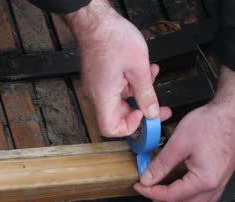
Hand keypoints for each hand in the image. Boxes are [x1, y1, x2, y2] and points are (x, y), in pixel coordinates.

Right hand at [65, 0, 170, 136]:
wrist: (95, 21)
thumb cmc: (112, 39)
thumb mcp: (138, 68)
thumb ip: (146, 94)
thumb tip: (152, 112)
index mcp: (103, 95)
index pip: (110, 128)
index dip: (129, 127)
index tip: (144, 116)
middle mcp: (96, 94)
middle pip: (117, 115)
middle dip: (141, 110)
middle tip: (159, 107)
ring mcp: (96, 85)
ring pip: (119, 100)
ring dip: (138, 92)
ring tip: (151, 77)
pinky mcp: (98, 77)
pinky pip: (115, 88)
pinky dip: (130, 83)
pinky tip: (141, 70)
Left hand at [134, 66, 234, 201]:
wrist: (232, 114)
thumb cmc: (212, 123)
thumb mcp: (179, 142)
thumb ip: (161, 164)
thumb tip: (147, 178)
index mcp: (204, 180)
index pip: (171, 196)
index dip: (150, 193)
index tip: (139, 186)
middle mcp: (214, 185)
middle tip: (147, 192)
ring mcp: (219, 182)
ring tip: (160, 193)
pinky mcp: (220, 176)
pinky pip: (204, 197)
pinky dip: (188, 198)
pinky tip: (178, 188)